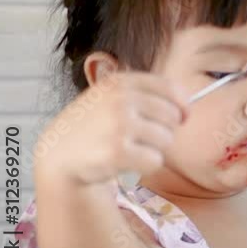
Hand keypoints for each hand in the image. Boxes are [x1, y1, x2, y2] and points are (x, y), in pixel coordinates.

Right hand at [34, 72, 187, 184]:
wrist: (59, 154)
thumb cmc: (94, 125)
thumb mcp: (112, 98)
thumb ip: (148, 96)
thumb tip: (187, 111)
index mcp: (120, 82)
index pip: (171, 88)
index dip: (182, 105)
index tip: (182, 116)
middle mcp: (120, 99)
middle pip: (172, 116)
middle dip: (164, 130)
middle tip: (140, 137)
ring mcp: (119, 124)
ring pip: (167, 139)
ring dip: (154, 148)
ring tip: (129, 147)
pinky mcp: (118, 151)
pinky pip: (156, 160)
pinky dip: (146, 165)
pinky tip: (126, 162)